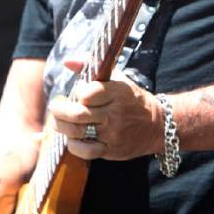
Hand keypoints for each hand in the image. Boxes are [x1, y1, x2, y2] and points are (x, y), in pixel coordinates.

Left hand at [49, 59, 163, 160]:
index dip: (76, 93)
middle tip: (55, 108)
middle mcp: (115, 113)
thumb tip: (67, 62)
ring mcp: (113, 133)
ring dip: (62, 127)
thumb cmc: (131, 99)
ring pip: (78, 132)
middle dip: (59, 111)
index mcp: (117, 92)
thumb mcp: (117, 78)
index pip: (87, 93)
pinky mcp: (111, 150)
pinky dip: (73, 146)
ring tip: (60, 122)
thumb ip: (90, 66)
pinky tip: (73, 139)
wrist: (157, 125)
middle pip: (77, 114)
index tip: (76, 94)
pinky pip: (86, 151)